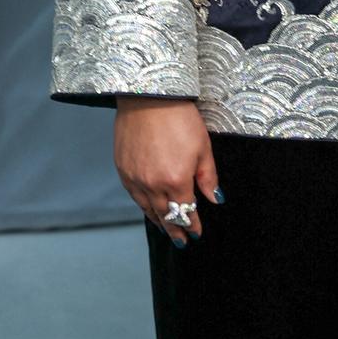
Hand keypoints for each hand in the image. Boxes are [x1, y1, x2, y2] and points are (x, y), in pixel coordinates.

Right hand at [114, 98, 220, 244]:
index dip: (192, 225)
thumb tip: (215, 199)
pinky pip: (134, 195)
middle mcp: (153, 184)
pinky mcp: (122, 169)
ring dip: (158, 221)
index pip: (186, 211)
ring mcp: (135, 178)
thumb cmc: (180, 119)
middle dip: (175, 229)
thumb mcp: (203, 148)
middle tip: (180, 241)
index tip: (196, 234)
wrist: (149, 97)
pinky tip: (149, 208)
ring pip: (147, 208)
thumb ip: (208, 178)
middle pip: (165, 215)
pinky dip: (143, 206)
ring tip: (166, 230)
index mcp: (176, 181)